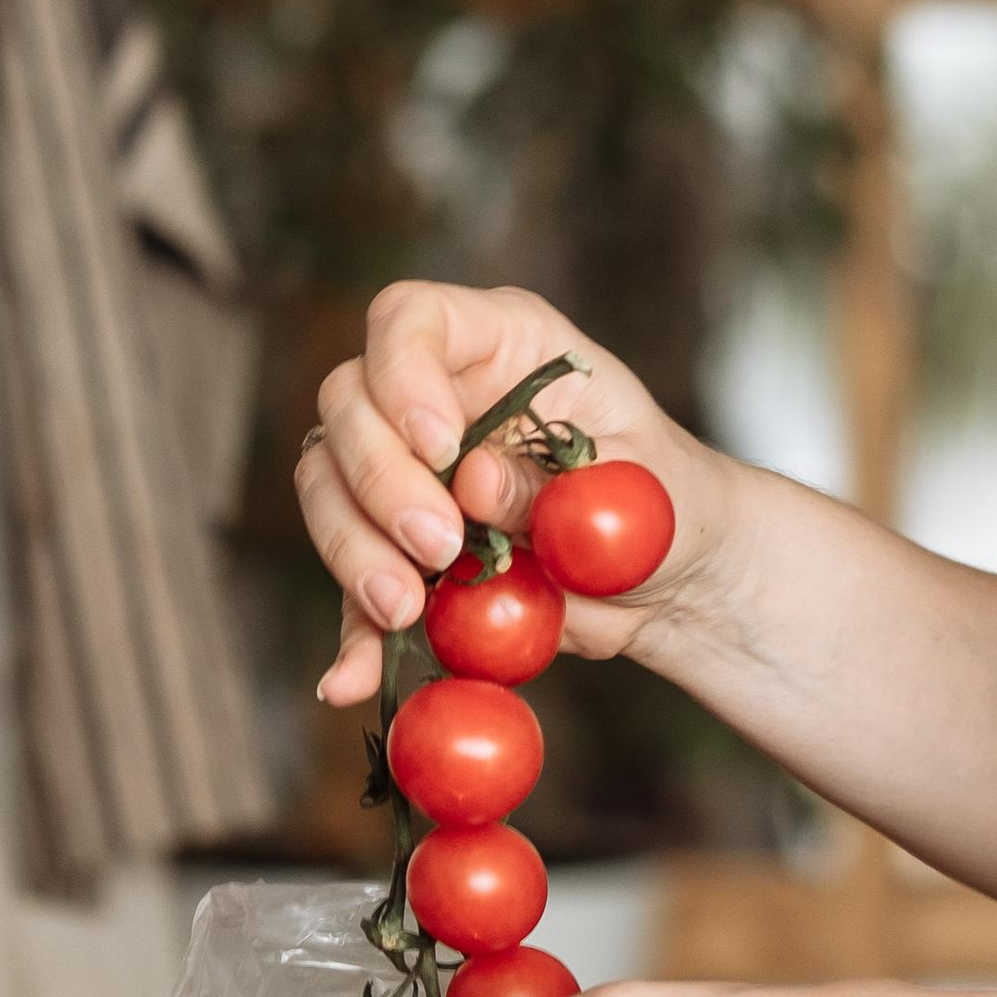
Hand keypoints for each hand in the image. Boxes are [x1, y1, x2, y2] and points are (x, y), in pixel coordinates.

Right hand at [297, 280, 737, 706]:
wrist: (670, 580)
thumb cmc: (666, 502)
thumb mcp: (638, 484)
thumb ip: (555, 479)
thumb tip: (472, 481)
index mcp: (502, 343)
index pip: (411, 319)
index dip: (404, 374)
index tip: (439, 446)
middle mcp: (437, 393)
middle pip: (349, 402)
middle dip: (380, 478)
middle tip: (437, 545)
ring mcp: (405, 469)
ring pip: (327, 484)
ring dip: (354, 548)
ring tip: (406, 608)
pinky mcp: (397, 548)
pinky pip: (351, 581)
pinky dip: (351, 631)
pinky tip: (351, 676)